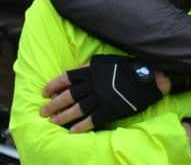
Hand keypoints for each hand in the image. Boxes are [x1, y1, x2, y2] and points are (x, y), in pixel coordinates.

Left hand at [41, 55, 168, 131]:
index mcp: (91, 70)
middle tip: (43, 111)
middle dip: (53, 104)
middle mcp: (92, 84)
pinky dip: (80, 126)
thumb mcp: (106, 60)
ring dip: (62, 116)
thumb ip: (90, 66)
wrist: (147, 77)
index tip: (45, 92)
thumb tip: (76, 73)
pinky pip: (91, 120)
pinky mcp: (108, 109)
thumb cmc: (127, 66)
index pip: (66, 78)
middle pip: (68, 95)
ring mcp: (100, 98)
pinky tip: (72, 131)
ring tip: (53, 121)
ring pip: (76, 108)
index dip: (53, 85)